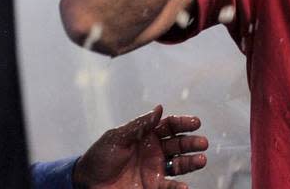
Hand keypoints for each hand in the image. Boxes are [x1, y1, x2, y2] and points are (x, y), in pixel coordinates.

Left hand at [72, 106, 207, 188]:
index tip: (195, 123)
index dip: (184, 123)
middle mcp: (156, 150)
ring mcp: (155, 168)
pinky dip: (178, 187)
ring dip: (192, 162)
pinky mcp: (153, 186)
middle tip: (202, 143)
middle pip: (180, 143)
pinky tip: (184, 186)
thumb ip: (139, 125)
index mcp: (148, 135)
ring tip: (201, 160)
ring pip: (180, 163)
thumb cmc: (100, 156)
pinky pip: (169, 186)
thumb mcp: (117, 137)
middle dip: (192, 142)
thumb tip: (159, 108)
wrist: (86, 182)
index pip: (170, 125)